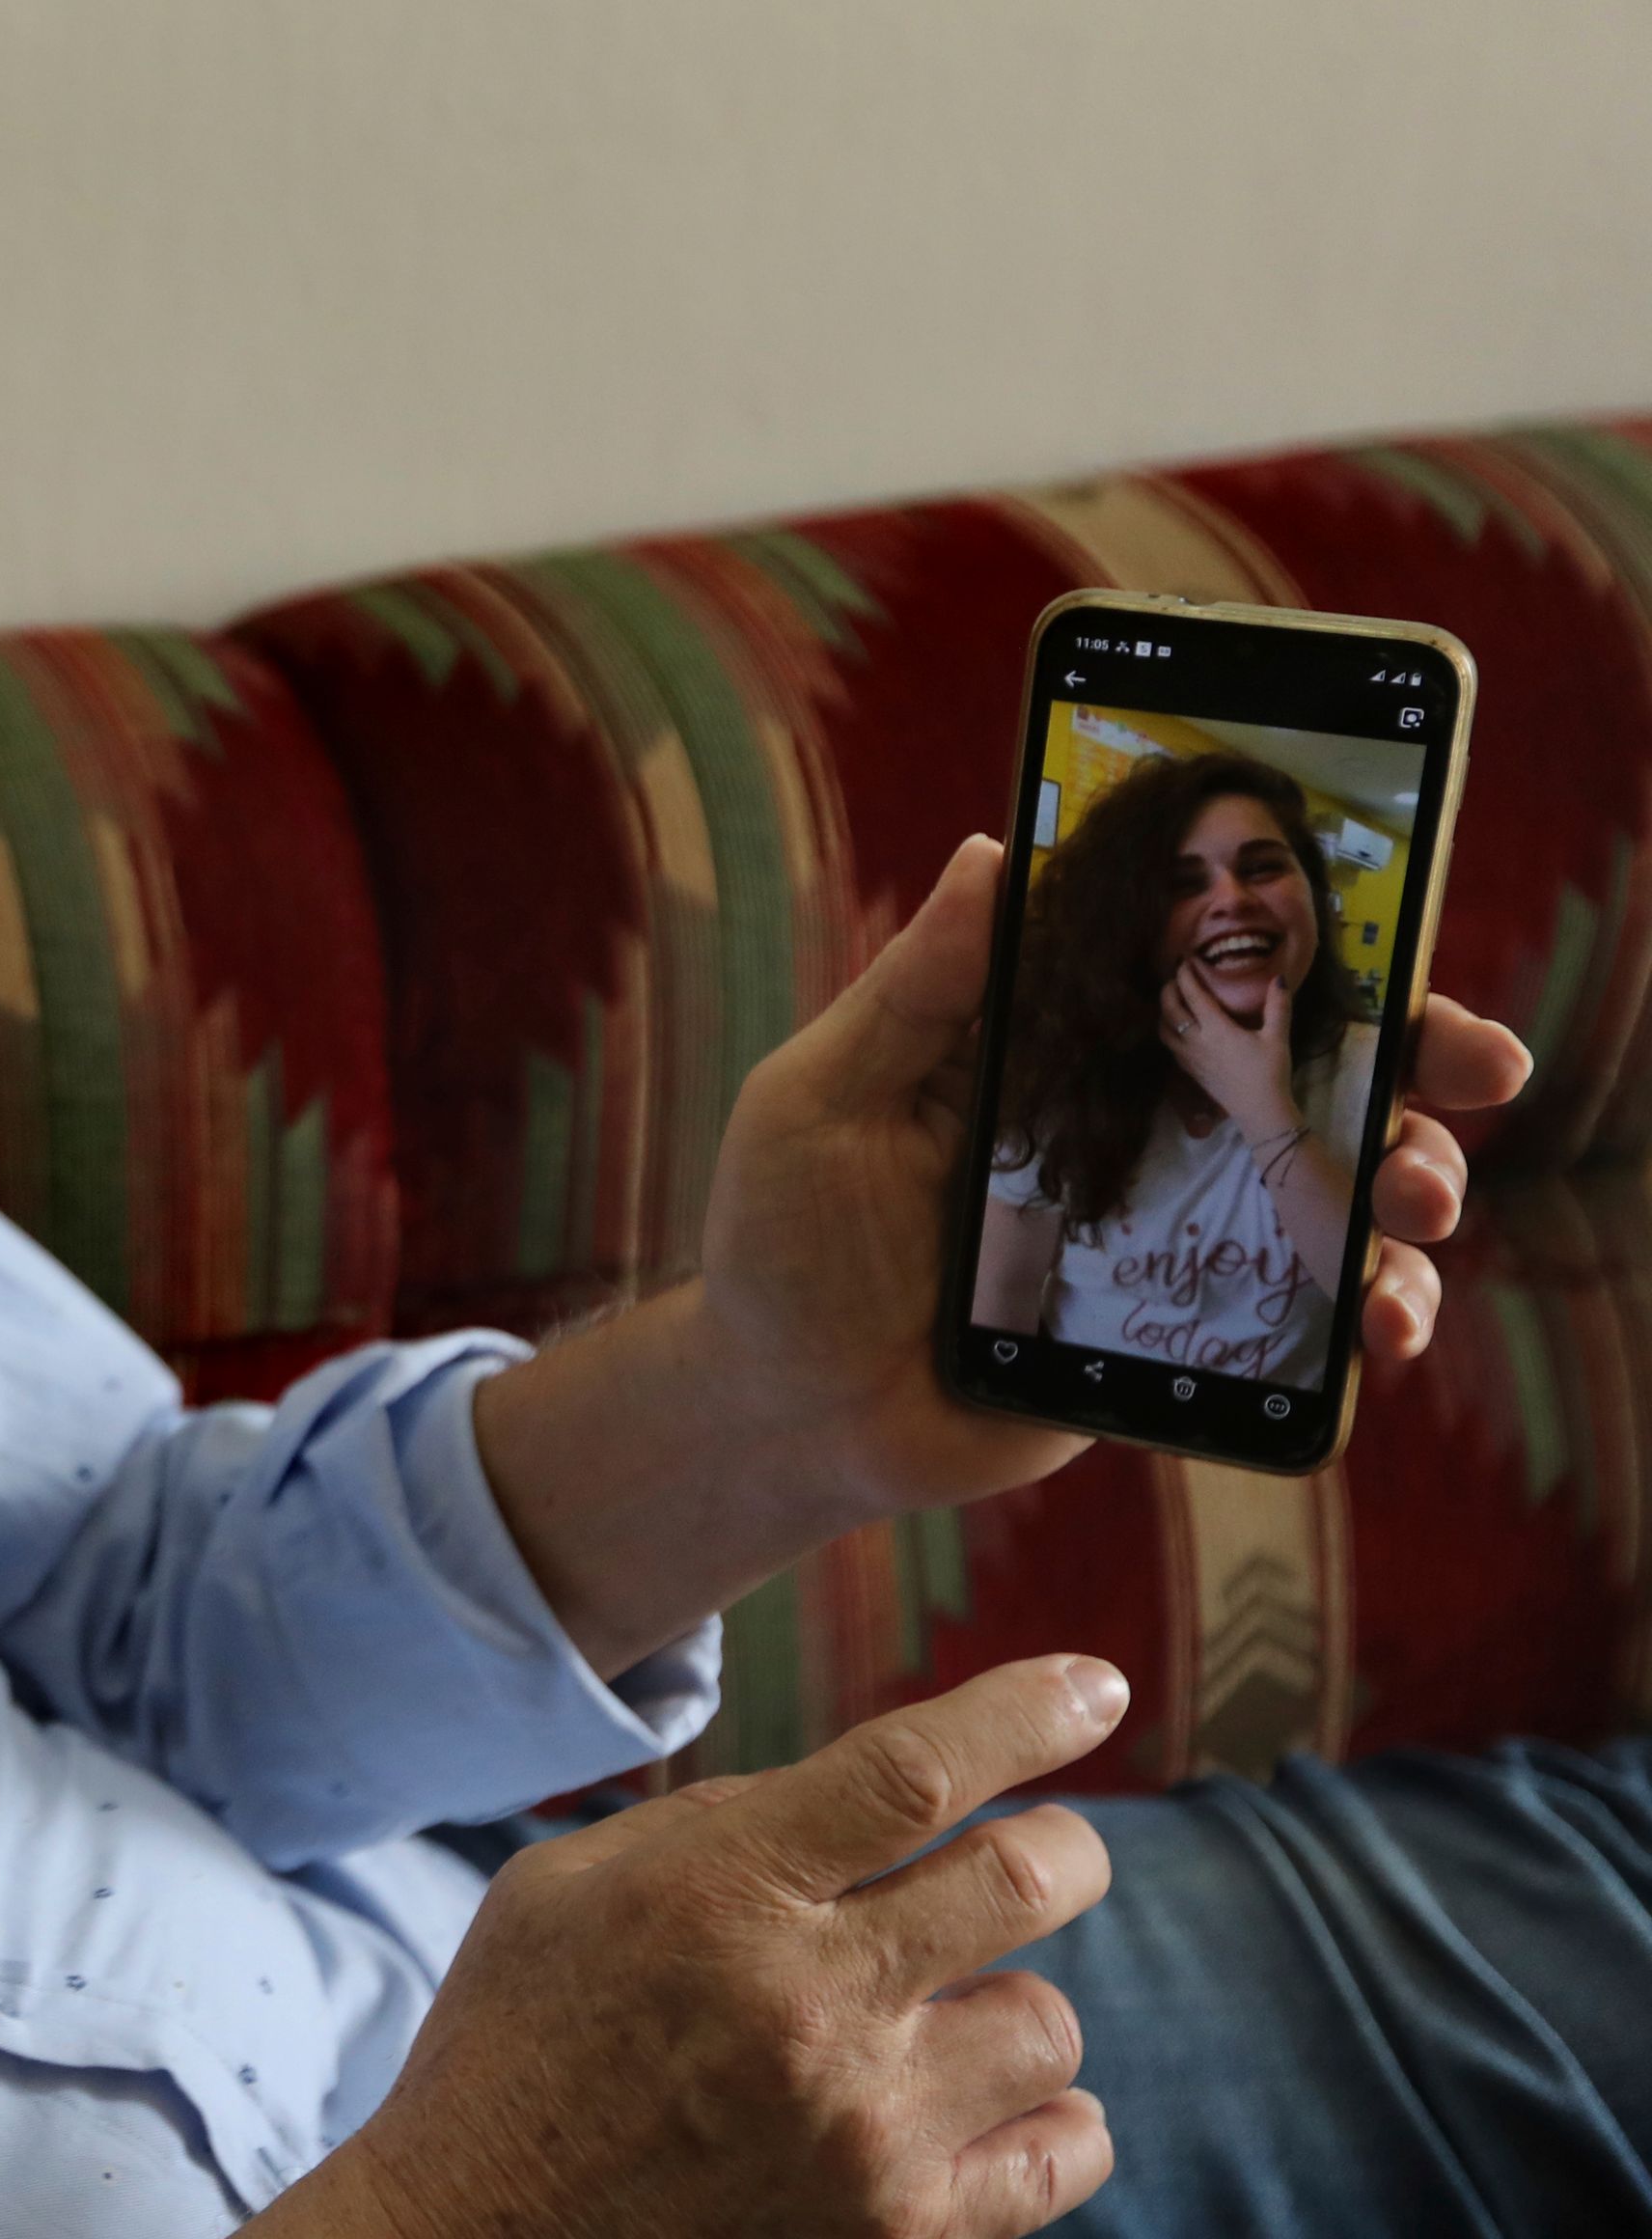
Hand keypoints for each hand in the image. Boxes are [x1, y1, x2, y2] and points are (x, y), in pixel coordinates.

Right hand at [253, 1658, 1127, 2238]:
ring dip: (1015, 1997)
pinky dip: (1053, 2115)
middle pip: (1024, 1883)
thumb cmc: (514, 2040)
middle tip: (1050, 1846)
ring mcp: (864, 2133)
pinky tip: (999, 2099)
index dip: (1023, 1713)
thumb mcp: (566, 1885)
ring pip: (1050, 2022)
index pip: (912, 1773)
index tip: (1091, 1686)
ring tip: (949, 2009)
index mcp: (717, 1895)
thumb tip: (863, 1795)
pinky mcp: (897, 2232)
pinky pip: (1064, 2157)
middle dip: (1064, 1845)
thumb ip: (716, 1824)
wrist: (477, 2236)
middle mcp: (806, 2008)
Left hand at [476, 838, 1532, 1676]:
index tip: (1402, 936)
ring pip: (1330, 1191)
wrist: (780, 1410)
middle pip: (1307, 1074)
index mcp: (1061, 1047)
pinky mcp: (1175, 1333)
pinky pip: (1300, 1319)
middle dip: (1418, 1063)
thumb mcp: (822, 1097)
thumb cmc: (783, 1238)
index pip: (1206, 970)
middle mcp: (1133, 1127)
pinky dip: (1365, 1318)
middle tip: (1477, 1071)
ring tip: (1415, 1206)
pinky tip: (1378, 1329)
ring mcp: (1166, 1233)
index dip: (1314, 947)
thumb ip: (916, 991)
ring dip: (1410, 1186)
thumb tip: (992, 850)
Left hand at [1157, 964, 1297, 1143]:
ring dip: (1164, 1012)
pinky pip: (1170, 1046)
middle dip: (1168, 990)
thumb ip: (1278, 1007)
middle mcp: (1196, 1041)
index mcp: (1217, 1029)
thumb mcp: (1278, 1037)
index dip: (1186, 977)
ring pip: (1164, 1030)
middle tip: (1174, 978)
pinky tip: (1177, 1029)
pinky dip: (1167, 1031)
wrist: (1259, 1110)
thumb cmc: (1270, 1072)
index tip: (1184, 962)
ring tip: (1171, 1001)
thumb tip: (1279, 979)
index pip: (1193, 996)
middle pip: (1170, 1010)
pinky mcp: (1190, 1071)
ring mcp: (1189, 1058)